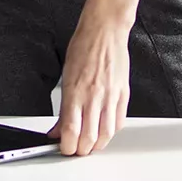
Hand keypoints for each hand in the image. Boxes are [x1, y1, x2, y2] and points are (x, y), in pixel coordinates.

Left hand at [53, 10, 129, 155]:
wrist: (105, 30)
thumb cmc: (84, 47)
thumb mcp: (66, 77)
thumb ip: (63, 107)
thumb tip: (58, 128)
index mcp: (75, 92)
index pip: (71, 131)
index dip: (67, 147)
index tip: (64, 148)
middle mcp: (94, 96)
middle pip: (89, 138)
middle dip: (81, 150)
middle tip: (76, 149)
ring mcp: (110, 96)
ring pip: (106, 134)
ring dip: (97, 144)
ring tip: (90, 144)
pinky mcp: (123, 94)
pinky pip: (118, 122)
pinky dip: (111, 132)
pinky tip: (104, 130)